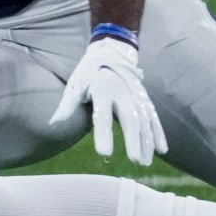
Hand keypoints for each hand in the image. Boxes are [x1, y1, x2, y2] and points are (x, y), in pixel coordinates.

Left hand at [49, 34, 167, 166]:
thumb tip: (53, 123)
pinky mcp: (145, 99)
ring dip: (147, 142)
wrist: (110, 53)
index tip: (104, 153)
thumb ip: (67, 105)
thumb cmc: (88, 74)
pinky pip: (154, 117)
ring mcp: (136, 96)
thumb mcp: (75, 86)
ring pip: (145, 121)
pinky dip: (159, 133)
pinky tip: (162, 150)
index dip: (103, 134)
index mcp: (102, 91)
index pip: (102, 116)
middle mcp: (122, 94)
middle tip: (134, 160)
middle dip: (134, 140)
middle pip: (130, 119)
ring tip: (144, 162)